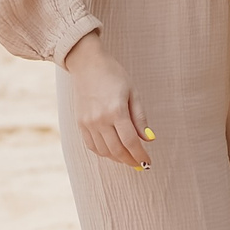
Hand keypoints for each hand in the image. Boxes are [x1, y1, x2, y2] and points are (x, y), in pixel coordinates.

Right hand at [65, 33, 152, 169]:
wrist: (87, 64)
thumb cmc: (114, 75)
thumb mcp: (133, 92)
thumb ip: (140, 118)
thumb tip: (148, 139)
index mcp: (116, 111)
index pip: (131, 142)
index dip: (140, 156)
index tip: (148, 163)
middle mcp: (100, 120)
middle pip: (117, 150)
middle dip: (130, 161)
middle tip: (140, 165)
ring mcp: (88, 123)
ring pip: (104, 151)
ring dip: (117, 158)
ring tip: (128, 159)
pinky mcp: (80, 123)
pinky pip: (91, 145)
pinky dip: (103, 153)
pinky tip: (112, 153)